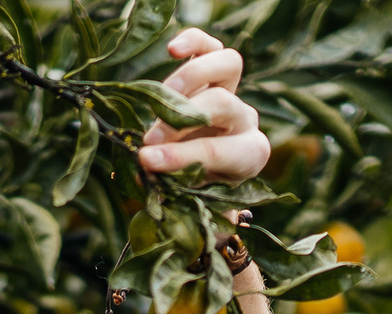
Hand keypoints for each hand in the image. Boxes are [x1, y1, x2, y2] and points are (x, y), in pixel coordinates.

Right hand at [140, 29, 270, 182]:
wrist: (203, 172)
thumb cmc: (194, 186)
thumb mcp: (186, 193)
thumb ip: (168, 182)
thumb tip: (143, 167)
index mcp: (249, 155)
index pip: (217, 151)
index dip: (180, 156)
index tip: (146, 160)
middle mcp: (246, 119)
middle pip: (220, 104)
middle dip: (178, 121)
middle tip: (147, 139)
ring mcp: (234, 91)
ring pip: (228, 64)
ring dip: (191, 77)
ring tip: (160, 96)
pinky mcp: (216, 70)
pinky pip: (211, 45)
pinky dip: (194, 41)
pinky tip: (172, 50)